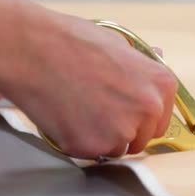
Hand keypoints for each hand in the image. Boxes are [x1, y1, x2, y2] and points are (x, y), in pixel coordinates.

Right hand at [0, 0, 176, 158]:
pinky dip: (77, 141)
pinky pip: (88, 153)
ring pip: (115, 149)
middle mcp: (148, 111)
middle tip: (95, 109)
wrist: (33, 51)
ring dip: (100, 137)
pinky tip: (65, 116)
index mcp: (161, 85)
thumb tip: (160, 59)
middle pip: (141, 139)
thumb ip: (142, 62)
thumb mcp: (118, 43)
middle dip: (122, 130)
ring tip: (77, 108)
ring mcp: (120, 132)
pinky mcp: (91, 147)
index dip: (141, 118)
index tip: (124, 111)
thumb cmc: (73, 42)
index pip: (161, 120)